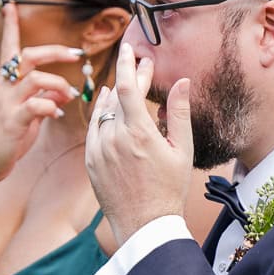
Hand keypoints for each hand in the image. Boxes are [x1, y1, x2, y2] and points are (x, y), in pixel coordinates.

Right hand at [0, 3, 82, 194]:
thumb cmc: (2, 138)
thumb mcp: (23, 115)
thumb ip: (40, 100)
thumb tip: (61, 93)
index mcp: (5, 84)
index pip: (9, 48)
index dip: (10, 26)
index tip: (11, 3)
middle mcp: (4, 89)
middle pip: (29, 57)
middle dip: (55, 51)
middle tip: (76, 53)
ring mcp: (7, 104)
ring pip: (35, 78)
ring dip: (59, 83)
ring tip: (71, 94)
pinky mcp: (12, 122)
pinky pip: (35, 106)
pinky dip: (51, 106)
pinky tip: (56, 114)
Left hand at [85, 43, 191, 245]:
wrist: (144, 226)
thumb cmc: (169, 190)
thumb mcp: (182, 151)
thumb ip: (180, 113)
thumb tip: (182, 81)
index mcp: (139, 134)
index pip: (129, 86)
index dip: (130, 63)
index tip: (132, 48)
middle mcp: (114, 139)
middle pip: (117, 96)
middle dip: (129, 76)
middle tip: (140, 64)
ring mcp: (99, 150)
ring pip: (103, 110)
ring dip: (115, 93)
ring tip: (127, 83)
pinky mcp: (90, 161)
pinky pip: (93, 128)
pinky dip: (100, 112)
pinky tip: (106, 102)